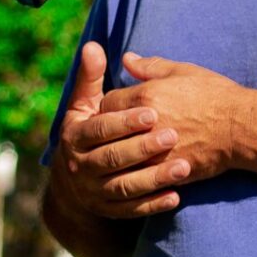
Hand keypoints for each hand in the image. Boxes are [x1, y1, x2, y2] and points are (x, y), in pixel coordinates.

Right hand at [53, 42, 188, 220]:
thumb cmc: (88, 130)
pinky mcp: (108, 211)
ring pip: (124, 187)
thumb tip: (93, 46)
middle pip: (111, 158)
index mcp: (74, 136)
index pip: (99, 128)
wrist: (74, 179)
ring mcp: (93, 192)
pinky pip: (131, 210)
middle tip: (173, 135)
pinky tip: (176, 196)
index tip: (151, 113)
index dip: (124, 121)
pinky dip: (153, 205)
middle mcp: (79, 166)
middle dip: (142, 148)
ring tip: (183, 167)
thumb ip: (91, 78)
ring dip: (153, 179)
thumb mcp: (84, 104)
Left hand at [101, 52, 248, 185]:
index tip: (117, 110)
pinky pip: (138, 176)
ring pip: (119, 158)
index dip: (110, 107)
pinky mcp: (166, 172)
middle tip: (116, 132)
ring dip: (120, 154)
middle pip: (107, 132)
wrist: (243, 128)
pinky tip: (142, 167)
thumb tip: (126, 58)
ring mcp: (155, 152)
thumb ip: (150, 67)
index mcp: (146, 95)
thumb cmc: (215, 95)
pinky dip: (136, 172)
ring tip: (127, 152)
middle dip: (109, 132)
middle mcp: (145, 125)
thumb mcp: (183, 72)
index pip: (107, 103)